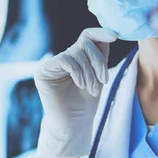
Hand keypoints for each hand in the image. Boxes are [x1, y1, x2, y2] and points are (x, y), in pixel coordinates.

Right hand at [35, 28, 116, 157]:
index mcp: (77, 57)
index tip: (114, 36)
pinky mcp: (43, 71)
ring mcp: (52, 64)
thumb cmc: (86, 103)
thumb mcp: (99, 75)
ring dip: (89, 72)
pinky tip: (81, 85)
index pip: (87, 36)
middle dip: (98, 62)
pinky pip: (65, 60)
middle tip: (104, 80)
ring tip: (92, 90)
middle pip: (85, 43)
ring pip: (76, 52)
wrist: (74, 124)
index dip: (100, 32)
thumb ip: (101, 55)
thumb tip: (110, 33)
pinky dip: (77, 72)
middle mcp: (64, 57)